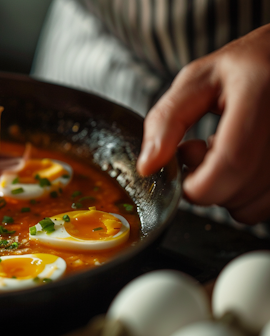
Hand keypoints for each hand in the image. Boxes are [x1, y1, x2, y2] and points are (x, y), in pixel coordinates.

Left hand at [137, 24, 269, 223]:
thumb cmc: (242, 67)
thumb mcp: (197, 80)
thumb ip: (167, 120)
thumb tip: (148, 167)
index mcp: (260, 93)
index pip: (232, 162)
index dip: (197, 183)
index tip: (180, 174)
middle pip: (240, 190)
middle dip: (204, 186)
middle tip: (198, 152)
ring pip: (253, 206)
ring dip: (225, 192)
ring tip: (224, 152)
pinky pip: (266, 206)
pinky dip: (245, 195)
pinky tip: (241, 162)